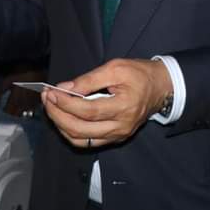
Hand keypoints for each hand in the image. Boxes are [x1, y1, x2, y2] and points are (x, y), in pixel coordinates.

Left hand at [0, 69, 45, 117]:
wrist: (38, 73)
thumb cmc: (23, 76)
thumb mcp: (9, 81)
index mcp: (14, 100)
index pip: (8, 112)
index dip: (5, 110)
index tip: (4, 107)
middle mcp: (22, 105)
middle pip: (15, 114)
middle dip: (12, 111)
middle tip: (11, 106)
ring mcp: (30, 105)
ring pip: (23, 113)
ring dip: (19, 110)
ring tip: (18, 105)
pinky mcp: (37, 103)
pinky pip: (30, 110)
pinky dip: (27, 108)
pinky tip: (25, 102)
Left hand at [41, 58, 171, 148]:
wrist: (161, 87)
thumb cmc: (140, 74)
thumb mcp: (116, 67)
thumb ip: (89, 79)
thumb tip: (65, 88)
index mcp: (124, 106)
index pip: (87, 110)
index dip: (66, 103)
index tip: (52, 92)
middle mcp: (121, 126)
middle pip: (80, 129)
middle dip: (58, 114)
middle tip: (48, 99)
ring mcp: (118, 135)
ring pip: (81, 140)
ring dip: (61, 125)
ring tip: (52, 108)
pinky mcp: (115, 138)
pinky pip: (87, 142)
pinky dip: (71, 132)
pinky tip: (63, 118)